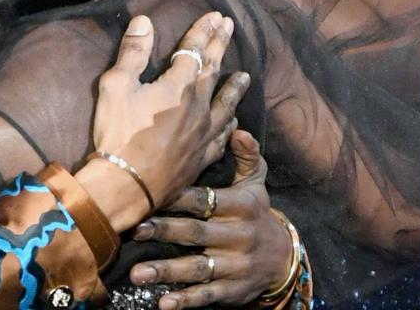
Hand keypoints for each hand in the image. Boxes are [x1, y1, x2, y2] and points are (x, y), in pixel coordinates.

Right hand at [76, 12, 248, 232]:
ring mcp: (203, 134)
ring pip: (226, 104)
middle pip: (214, 70)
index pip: (194, 50)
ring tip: (245, 75)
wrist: (126, 185)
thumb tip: (144, 21)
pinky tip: (234, 122)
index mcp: (178, 86)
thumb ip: (133, 52)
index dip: (203, 31)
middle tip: (230, 27)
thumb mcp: (116, 86)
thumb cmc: (118, 134)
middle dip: (221, 46)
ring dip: (235, 87)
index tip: (215, 16)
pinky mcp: (201, 158)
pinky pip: (223, 137)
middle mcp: (198, 106)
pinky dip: (231, 125)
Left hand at [129, 131, 293, 308]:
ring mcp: (237, 266)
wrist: (284, 259)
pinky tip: (164, 303)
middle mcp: (240, 236)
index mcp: (242, 206)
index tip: (148, 194)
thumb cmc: (257, 213)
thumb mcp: (257, 183)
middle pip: (197, 233)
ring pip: (199, 267)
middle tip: (135, 229)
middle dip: (164, 231)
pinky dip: (186, 300)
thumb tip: (237, 127)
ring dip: (167, 271)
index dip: (177, 198)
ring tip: (137, 274)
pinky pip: (208, 295)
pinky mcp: (234, 291)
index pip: (205, 200)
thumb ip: (246, 156)